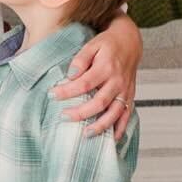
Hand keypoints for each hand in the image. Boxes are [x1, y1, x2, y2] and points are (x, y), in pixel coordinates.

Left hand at [50, 13, 141, 139]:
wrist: (130, 42)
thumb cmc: (107, 44)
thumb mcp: (92, 44)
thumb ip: (81, 59)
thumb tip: (71, 75)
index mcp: (106, 68)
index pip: (84, 84)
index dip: (67, 91)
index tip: (52, 95)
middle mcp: (117, 81)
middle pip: (99, 102)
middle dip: (81, 113)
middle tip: (63, 117)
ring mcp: (125, 91)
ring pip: (114, 112)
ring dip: (101, 125)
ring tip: (86, 134)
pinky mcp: (130, 96)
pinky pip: (127, 115)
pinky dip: (121, 128)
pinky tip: (112, 139)